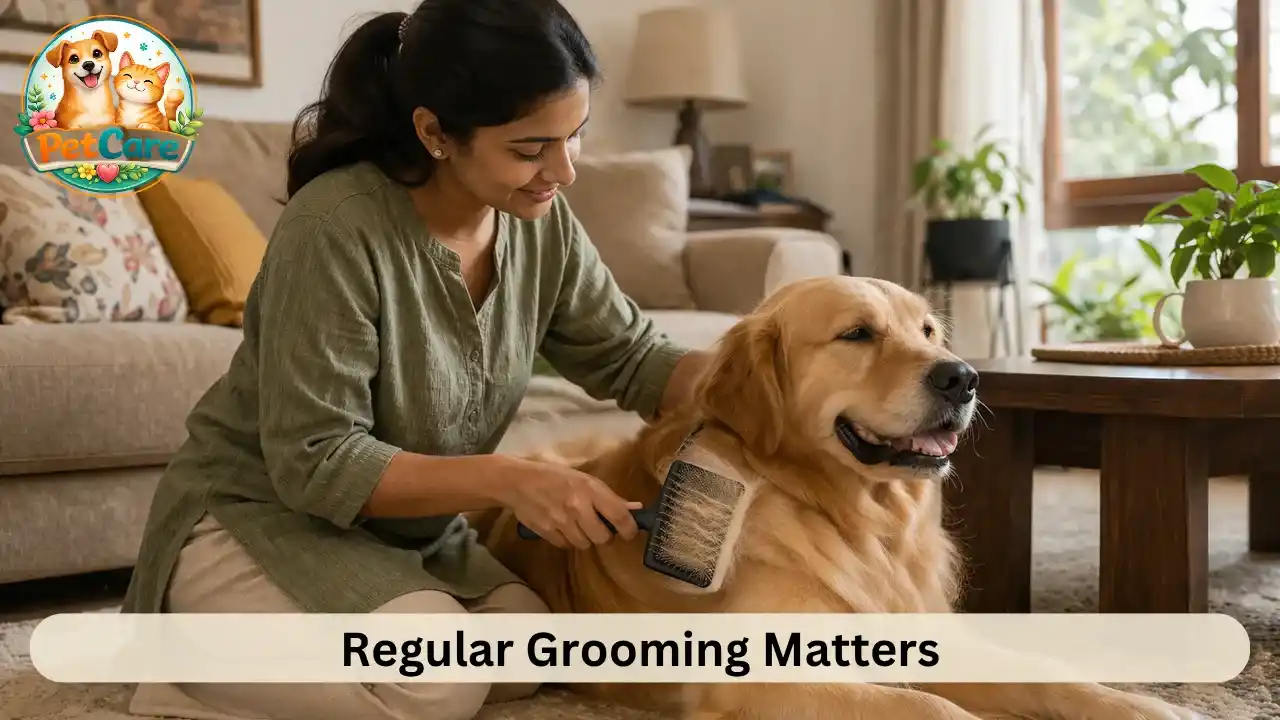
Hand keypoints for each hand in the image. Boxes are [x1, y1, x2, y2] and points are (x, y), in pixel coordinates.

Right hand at [498, 458, 640, 549]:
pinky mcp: (547, 533)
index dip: (629, 529)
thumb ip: (610, 497)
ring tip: (577, 524)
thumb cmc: (555, 477)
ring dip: (584, 538)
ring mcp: (561, 522)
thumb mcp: (584, 480)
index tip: (629, 532)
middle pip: (603, 538)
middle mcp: (578, 507)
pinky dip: (567, 540)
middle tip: (599, 527)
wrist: (518, 482)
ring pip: (585, 545)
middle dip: (604, 535)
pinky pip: (566, 546)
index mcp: (590, 489)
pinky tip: (562, 526)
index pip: (619, 515)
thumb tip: (636, 509)